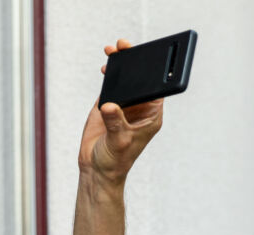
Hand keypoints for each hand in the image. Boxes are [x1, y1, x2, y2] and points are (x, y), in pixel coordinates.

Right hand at [77, 39, 163, 185]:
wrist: (96, 168)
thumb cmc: (115, 160)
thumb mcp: (120, 141)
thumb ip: (116, 122)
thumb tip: (110, 105)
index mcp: (151, 116)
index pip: (157, 89)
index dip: (155, 72)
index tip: (151, 57)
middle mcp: (139, 108)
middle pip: (140, 79)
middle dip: (135, 62)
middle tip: (126, 47)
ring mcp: (123, 105)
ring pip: (125, 79)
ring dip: (120, 64)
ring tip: (113, 51)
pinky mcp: (108, 104)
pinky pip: (110, 84)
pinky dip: (108, 73)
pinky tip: (106, 64)